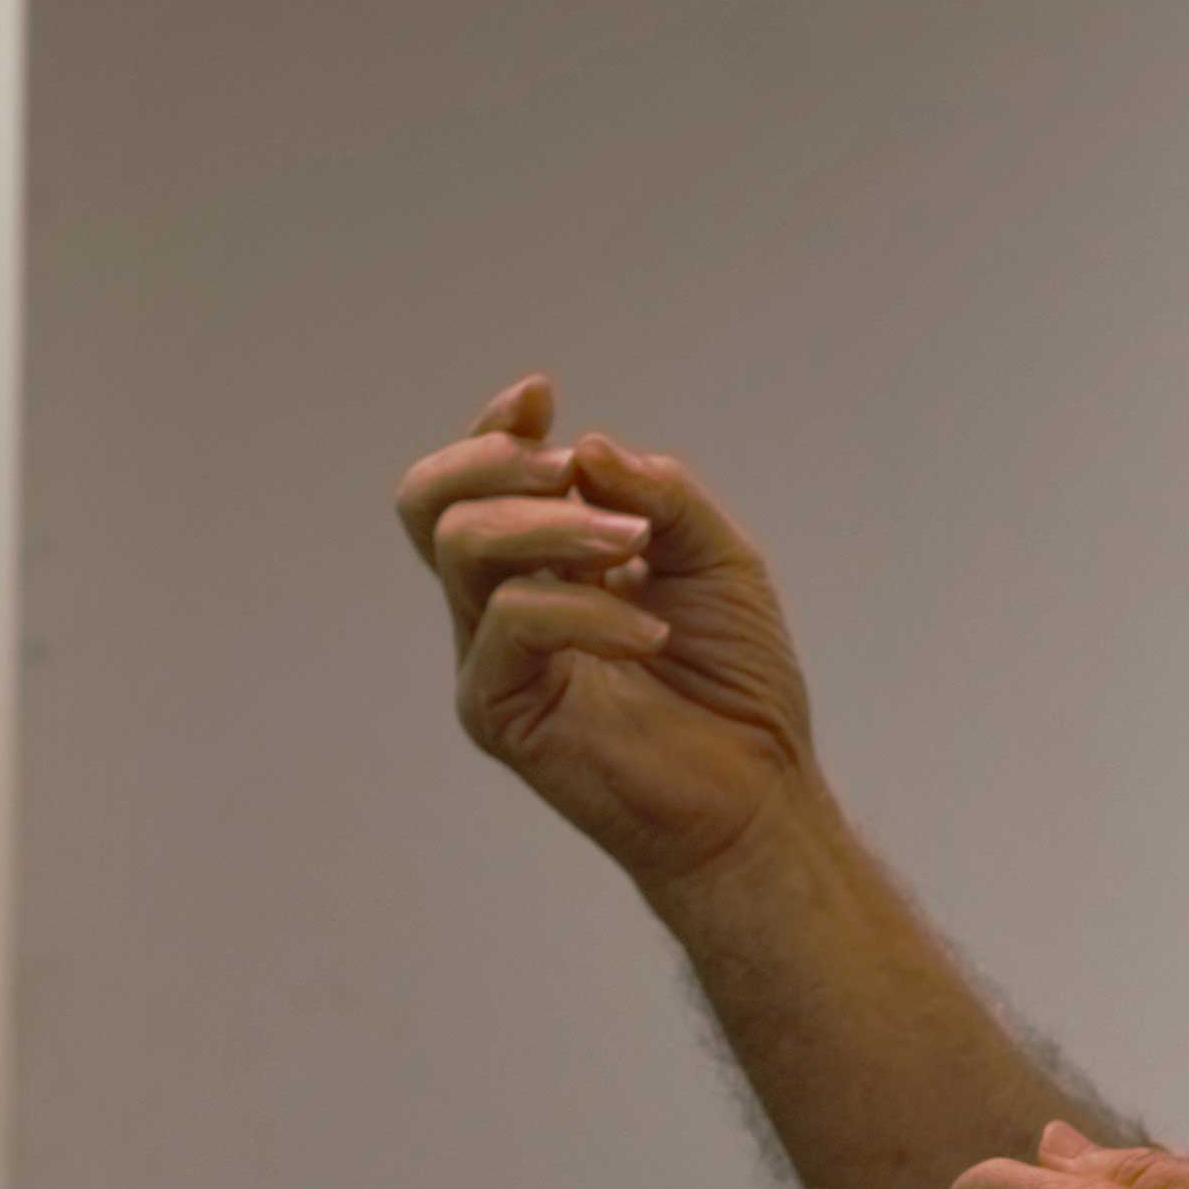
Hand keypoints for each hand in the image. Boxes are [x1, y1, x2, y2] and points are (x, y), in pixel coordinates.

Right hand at [393, 375, 821, 895]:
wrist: (755, 792)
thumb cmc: (734, 680)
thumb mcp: (715, 556)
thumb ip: (657, 493)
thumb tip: (583, 448)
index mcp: (544, 561)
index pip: (477, 481)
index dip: (494, 430)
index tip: (539, 396)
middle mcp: (502, 603)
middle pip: (433, 502)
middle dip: (494, 461)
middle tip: (566, 470)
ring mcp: (491, 657)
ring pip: (464, 546)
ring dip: (551, 523)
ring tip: (634, 542)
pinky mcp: (496, 708)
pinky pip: (512, 620)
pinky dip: (586, 607)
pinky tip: (652, 630)